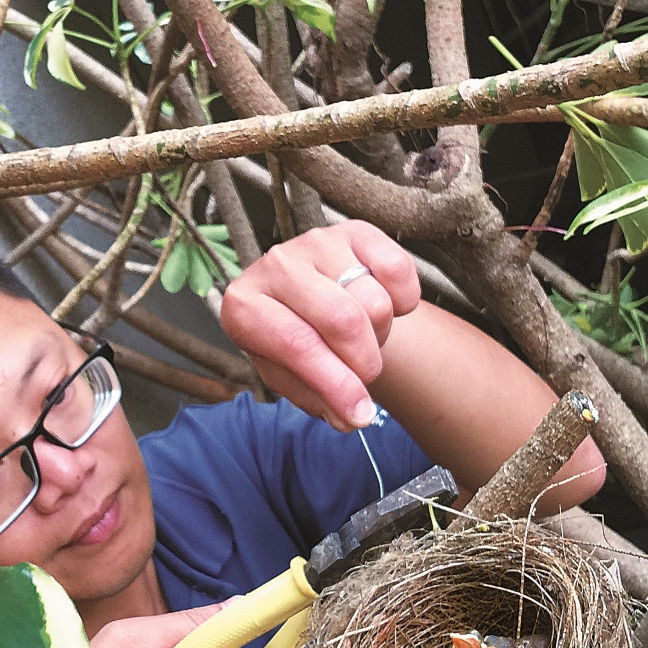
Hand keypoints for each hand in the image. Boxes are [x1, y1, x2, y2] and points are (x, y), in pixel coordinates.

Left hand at [221, 220, 419, 430]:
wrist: (313, 302)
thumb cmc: (295, 343)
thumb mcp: (292, 377)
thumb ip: (318, 399)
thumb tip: (352, 417)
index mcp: (244, 306)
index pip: (297, 344)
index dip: (336, 384)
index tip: (359, 414)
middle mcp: (275, 264)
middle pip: (342, 320)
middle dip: (364, 363)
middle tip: (364, 375)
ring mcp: (316, 242)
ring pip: (374, 300)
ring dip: (380, 334)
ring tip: (363, 338)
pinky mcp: (355, 231)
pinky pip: (399, 271)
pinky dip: (403, 302)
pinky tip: (382, 308)